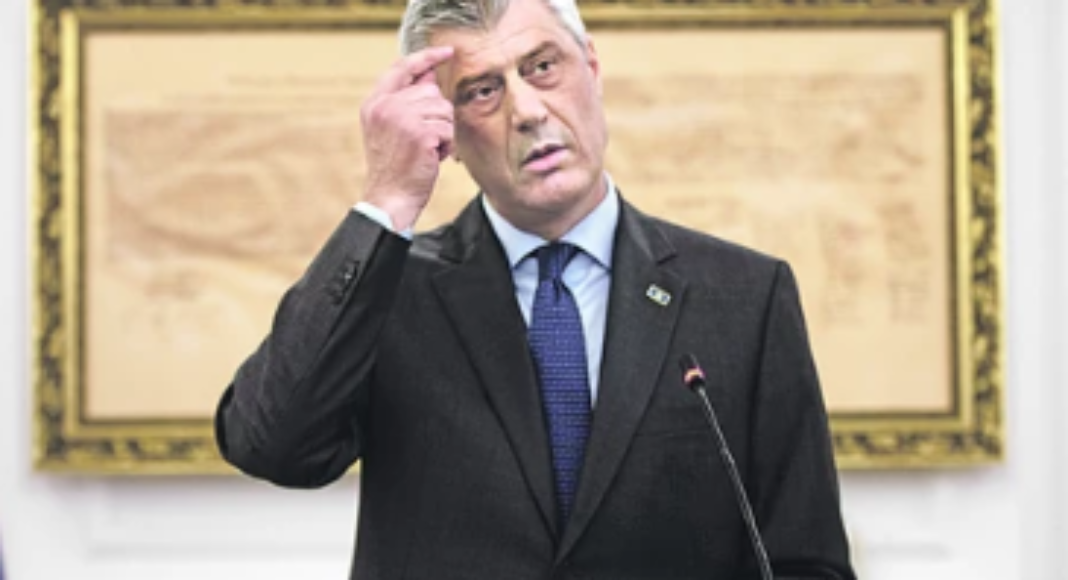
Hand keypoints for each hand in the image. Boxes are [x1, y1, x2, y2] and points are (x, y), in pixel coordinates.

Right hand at [360, 46, 455, 230]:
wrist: (389, 199)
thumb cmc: (395, 168)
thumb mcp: (391, 129)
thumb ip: (406, 100)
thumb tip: (431, 74)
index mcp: (374, 103)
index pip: (402, 67)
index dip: (426, 58)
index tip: (446, 52)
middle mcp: (385, 106)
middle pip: (431, 92)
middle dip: (437, 116)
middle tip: (424, 140)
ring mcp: (401, 118)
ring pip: (443, 110)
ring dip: (443, 132)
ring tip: (426, 150)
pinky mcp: (420, 133)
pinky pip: (448, 129)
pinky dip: (446, 146)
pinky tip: (432, 158)